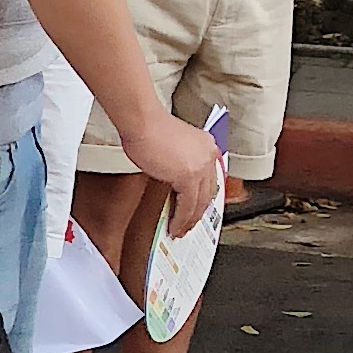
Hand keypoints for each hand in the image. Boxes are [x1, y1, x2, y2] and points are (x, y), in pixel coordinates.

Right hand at [125, 105, 223, 230]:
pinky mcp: (189, 177)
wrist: (143, 122)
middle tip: (188, 225)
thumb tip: (173, 179)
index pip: (209, 179)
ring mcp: (201, 166)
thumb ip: (178, 161)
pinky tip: (175, 226)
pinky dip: (181, 218)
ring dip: (190, 220)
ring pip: (200, 203)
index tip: (195, 209)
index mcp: (206, 146)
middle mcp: (208, 156)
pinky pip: (188, 205)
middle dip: (198, 213)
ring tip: (180, 230)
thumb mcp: (171, 144)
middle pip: (208, 193)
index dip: (202, 198)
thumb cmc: (149, 127)